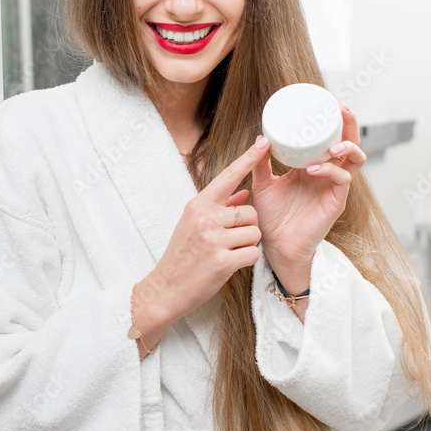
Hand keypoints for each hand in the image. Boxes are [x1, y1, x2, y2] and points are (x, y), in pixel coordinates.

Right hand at [143, 138, 269, 323]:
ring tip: (228, 252)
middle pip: (251, 212)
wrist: (165, 288)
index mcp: (198, 204)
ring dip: (248, 245)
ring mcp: (214, 239)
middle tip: (230, 240)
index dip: (248, 158)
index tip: (264, 142)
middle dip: (248, 227)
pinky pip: (253, 254)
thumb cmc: (182, 255)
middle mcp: (206, 217)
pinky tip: (230, 265)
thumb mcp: (194, 224)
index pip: (228, 176)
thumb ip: (220, 207)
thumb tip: (246, 193)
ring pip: (255, 233)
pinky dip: (247, 261)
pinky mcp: (222, 261)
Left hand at [250, 103, 365, 278]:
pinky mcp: (336, 203)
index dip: (334, 120)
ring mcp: (334, 188)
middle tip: (340, 108)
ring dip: (348, 147)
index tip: (327, 101)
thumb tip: (261, 136)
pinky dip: (329, 170)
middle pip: (349, 143)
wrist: (275, 246)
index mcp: (313, 166)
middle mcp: (327, 174)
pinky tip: (314, 168)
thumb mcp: (262, 183)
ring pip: (355, 160)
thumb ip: (260, 162)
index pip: (330, 137)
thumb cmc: (271, 217)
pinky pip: (342, 181)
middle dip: (349, 124)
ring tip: (334, 143)